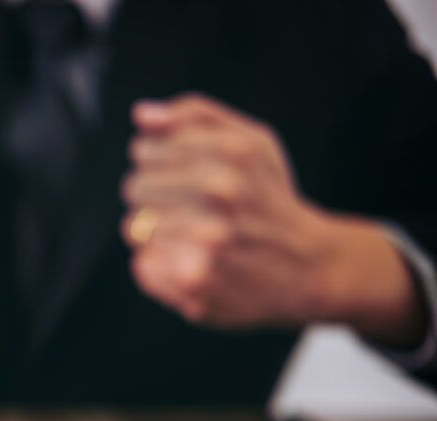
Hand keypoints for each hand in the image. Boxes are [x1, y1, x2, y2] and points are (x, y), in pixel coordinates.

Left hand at [121, 93, 425, 348]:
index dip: (155, 161)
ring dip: (153, 232)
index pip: (143, 150)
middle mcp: (221, 193)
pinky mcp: (195, 284)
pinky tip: (189, 262)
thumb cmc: (269, 198)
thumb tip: (140, 114)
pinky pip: (143, 265)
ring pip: (134, 228)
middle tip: (186, 207)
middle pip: (134, 187)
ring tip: (189, 235)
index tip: (180, 173)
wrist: (310, 266)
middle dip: (152, 195)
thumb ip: (194, 116)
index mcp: (231, 153)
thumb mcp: (251, 143)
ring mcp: (207, 241)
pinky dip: (159, 264)